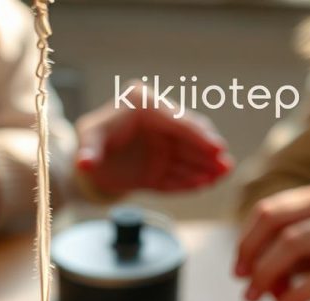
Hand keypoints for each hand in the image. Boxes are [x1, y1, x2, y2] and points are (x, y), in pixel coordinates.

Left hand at [76, 83, 232, 194]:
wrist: (90, 158)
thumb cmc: (90, 140)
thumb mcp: (88, 142)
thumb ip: (89, 152)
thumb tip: (85, 163)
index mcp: (144, 105)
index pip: (176, 120)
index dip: (197, 135)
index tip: (216, 147)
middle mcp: (158, 122)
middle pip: (188, 137)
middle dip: (207, 152)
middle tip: (225, 165)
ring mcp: (163, 145)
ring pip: (187, 156)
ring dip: (204, 167)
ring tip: (222, 176)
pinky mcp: (162, 166)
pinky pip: (177, 175)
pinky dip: (190, 181)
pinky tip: (205, 185)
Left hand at [235, 183, 309, 300]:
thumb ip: (289, 255)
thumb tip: (256, 278)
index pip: (267, 212)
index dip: (246, 242)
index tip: (238, 270)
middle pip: (273, 223)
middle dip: (251, 257)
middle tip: (245, 288)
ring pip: (291, 244)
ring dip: (266, 275)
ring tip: (256, 300)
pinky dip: (295, 296)